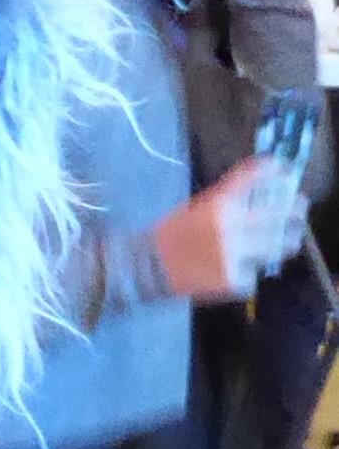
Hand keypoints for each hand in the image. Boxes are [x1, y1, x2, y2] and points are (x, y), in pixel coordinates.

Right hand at [152, 155, 306, 302]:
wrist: (148, 266)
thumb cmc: (174, 233)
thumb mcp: (198, 207)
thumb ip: (228, 200)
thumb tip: (261, 191)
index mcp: (218, 205)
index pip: (252, 179)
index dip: (273, 171)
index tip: (285, 168)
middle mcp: (231, 227)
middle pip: (277, 216)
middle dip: (294, 210)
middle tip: (300, 208)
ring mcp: (235, 256)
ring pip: (274, 248)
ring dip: (285, 242)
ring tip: (288, 239)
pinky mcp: (234, 280)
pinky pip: (255, 273)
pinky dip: (251, 270)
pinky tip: (240, 267)